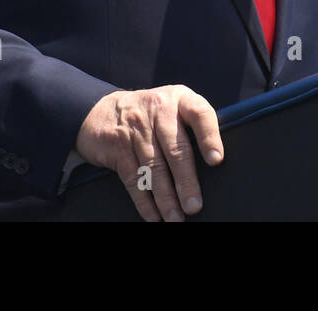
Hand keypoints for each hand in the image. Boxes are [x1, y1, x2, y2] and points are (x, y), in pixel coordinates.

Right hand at [75, 85, 223, 221]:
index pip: (200, 114)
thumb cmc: (152, 114)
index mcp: (180, 99)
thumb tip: (216, 163)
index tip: (216, 160)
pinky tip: (153, 215)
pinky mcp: (117, 145)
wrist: (100, 109)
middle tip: (194, 206)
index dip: (209, 137)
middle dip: (186, 182)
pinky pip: (133, 177)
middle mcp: (159, 110)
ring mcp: (136, 127)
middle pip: (176, 149)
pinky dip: (144, 200)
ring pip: (154, 167)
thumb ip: (192, 125)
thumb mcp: (173, 106)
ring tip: (175, 217)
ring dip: (165, 197)